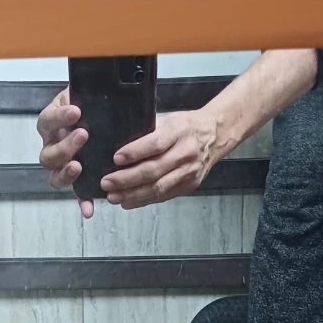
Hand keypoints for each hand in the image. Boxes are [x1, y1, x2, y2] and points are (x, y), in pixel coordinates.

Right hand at [37, 88, 93, 219]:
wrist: (103, 113)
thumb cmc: (91, 104)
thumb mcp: (84, 93)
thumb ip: (85, 90)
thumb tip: (94, 79)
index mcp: (52, 124)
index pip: (47, 121)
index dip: (58, 117)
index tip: (75, 111)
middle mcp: (52, 145)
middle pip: (47, 154)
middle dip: (64, 146)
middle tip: (83, 135)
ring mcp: (62, 164)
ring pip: (54, 174)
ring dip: (65, 172)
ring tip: (79, 166)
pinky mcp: (77, 178)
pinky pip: (76, 193)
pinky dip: (82, 201)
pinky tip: (88, 209)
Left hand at [100, 109, 219, 209]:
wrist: (216, 135)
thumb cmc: (186, 126)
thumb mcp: (169, 120)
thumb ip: (148, 132)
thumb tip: (117, 144)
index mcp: (179, 131)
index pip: (155, 144)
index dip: (134, 152)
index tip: (115, 158)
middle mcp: (185, 153)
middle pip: (154, 170)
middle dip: (127, 179)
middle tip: (106, 183)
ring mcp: (189, 172)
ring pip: (158, 187)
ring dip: (132, 194)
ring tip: (113, 197)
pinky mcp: (189, 185)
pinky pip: (164, 196)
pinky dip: (143, 200)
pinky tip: (127, 202)